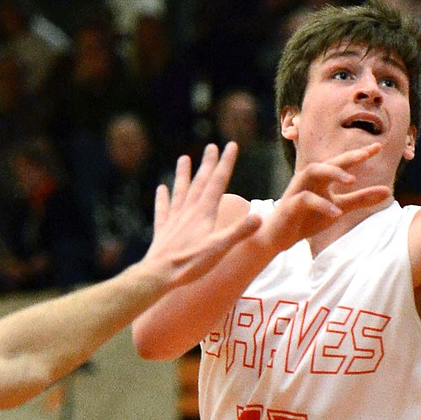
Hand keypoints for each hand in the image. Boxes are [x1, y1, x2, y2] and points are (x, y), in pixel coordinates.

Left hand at [146, 142, 260, 284]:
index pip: (218, 181)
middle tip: (211, 146)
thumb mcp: (220, 248)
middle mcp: (189, 210)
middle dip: (208, 163)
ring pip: (180, 191)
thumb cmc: (191, 262)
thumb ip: (239, 231)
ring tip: (183, 158)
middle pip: (200, 182)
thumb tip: (260, 217)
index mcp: (205, 212)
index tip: (231, 145)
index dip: (226, 163)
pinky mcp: (163, 230)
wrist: (160, 274)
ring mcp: (175, 218)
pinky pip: (163, 209)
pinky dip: (162, 198)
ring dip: (183, 174)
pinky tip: (161, 189)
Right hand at [267, 145, 392, 250]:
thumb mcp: (338, 208)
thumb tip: (388, 191)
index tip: (378, 147)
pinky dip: (322, 204)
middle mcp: (309, 178)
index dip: (359, 154)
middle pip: (328, 161)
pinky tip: (336, 213)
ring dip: (332, 173)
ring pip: (313, 171)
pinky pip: (306, 199)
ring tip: (351, 181)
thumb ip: (360, 199)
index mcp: (321, 177)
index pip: (342, 162)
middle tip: (366, 154)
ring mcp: (298, 189)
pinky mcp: (290, 205)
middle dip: (347, 157)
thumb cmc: (306, 219)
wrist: (277, 236)